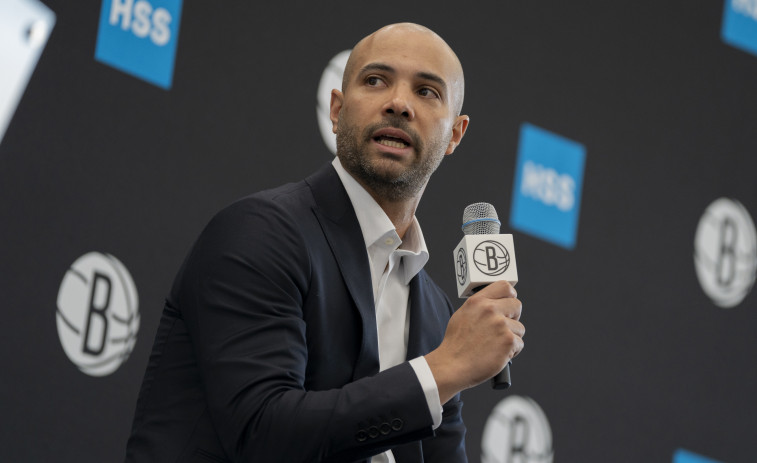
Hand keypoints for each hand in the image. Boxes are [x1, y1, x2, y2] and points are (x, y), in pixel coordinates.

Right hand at [425, 281, 523, 402]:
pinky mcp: (508, 341)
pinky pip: (519, 343)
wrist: (452, 365)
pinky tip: (497, 354)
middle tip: (502, 329)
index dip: (509, 296)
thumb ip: (480, 306)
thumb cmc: (456, 344)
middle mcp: (490, 310)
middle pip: (516, 305)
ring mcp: (501, 325)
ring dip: (511, 337)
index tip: (508, 305)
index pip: (505, 286)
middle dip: (513, 318)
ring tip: (495, 345)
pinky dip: (511, 351)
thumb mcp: (462, 315)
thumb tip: (495, 303)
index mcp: (478, 301)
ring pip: (519, 328)